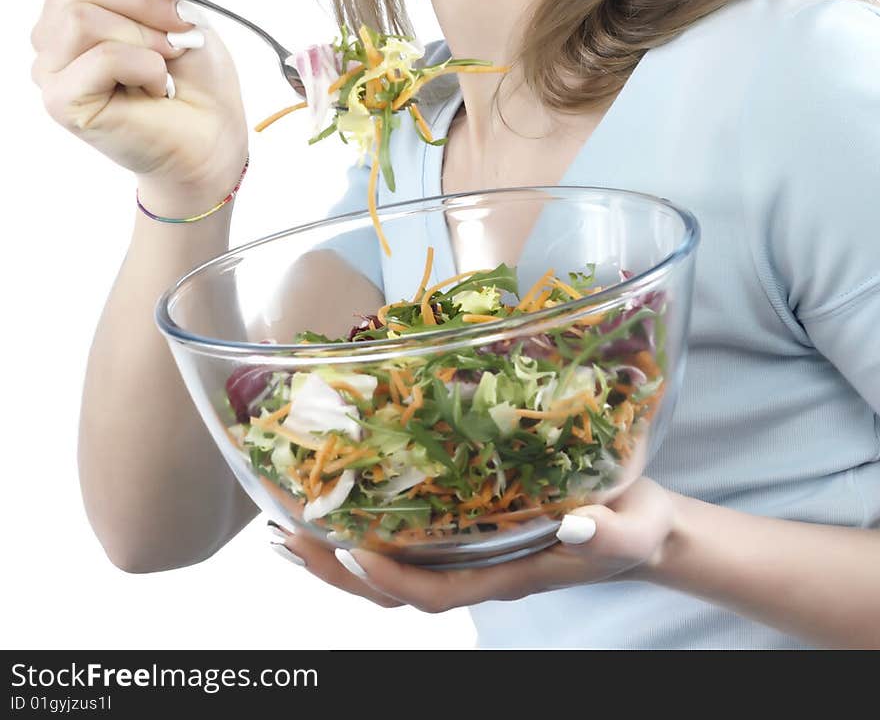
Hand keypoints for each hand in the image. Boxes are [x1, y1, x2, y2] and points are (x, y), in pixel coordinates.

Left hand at [268, 476, 676, 612]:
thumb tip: (575, 524)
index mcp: (507, 575)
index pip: (435, 592)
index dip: (389, 579)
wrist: (638, 524)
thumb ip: (607, 533)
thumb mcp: (632, 529)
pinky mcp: (467, 528)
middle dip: (334, 570)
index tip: (349, 552)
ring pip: (389, 571)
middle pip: (392, 590)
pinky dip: (364, 528)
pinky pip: (405, 541)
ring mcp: (468, 553)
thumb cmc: (636, 525)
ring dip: (334, 554)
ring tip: (286, 526)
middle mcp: (477, 570)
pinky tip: (338, 505)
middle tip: (282, 536)